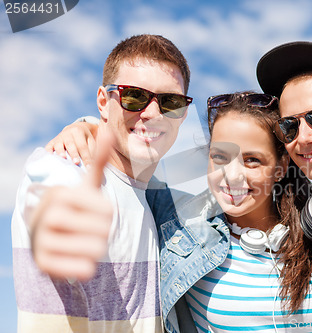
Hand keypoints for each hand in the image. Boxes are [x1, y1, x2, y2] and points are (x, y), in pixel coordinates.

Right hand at [31, 129, 113, 280]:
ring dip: (95, 250)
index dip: (107, 215)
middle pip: (104, 231)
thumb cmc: (75, 208)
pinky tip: (75, 259)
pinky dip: (87, 268)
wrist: (47, 235)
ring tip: (81, 242)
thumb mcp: (86, 186)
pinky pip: (84, 270)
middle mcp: (48, 215)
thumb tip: (108, 130)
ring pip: (96, 251)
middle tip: (86, 230)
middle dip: (102, 233)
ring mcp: (43, 240)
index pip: (108, 211)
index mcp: (61, 194)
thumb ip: (98, 161)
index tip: (92, 213)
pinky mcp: (43, 265)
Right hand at [45, 121, 97, 166]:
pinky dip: (48, 152)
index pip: (83, 146)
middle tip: (76, 163)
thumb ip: (92, 150)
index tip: (89, 167)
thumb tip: (94, 164)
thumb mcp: (90, 141)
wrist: (74, 129)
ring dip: (60, 151)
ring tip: (63, 158)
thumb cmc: (85, 139)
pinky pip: (48, 147)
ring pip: (59, 144)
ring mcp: (59, 137)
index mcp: (78, 131)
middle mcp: (67, 133)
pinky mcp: (52, 142)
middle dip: (74, 154)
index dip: (86, 156)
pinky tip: (49, 158)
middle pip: (71, 144)